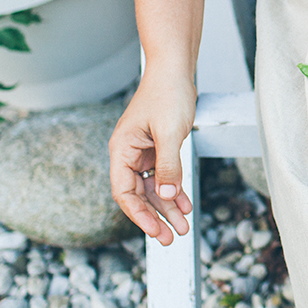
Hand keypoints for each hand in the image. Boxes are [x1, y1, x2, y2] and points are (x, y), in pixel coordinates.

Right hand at [109, 70, 196, 244]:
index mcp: (122, 150)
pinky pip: (163, 176)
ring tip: (183, 227)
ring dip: (167, 207)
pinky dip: (174, 191)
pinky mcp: (157, 148)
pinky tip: (185, 204)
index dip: (138, 215)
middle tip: (171, 238)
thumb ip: (168, 167)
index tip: (155, 232)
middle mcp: (129, 153)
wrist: (175, 69)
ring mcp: (143, 152)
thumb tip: (165, 197)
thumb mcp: (169, 133)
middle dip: (155, 217)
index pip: (124, 192)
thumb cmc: (168, 94)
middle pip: (138, 195)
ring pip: (153, 188)